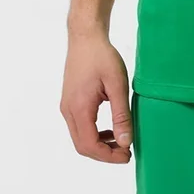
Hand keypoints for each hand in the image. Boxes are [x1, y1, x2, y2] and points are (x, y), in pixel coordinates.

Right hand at [60, 30, 132, 163]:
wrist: (85, 37)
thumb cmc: (102, 57)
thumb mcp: (117, 84)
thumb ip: (121, 114)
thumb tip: (125, 142)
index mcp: (79, 108)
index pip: (90, 145)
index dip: (108, 156)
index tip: (127, 155)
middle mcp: (68, 111)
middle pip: (83, 145)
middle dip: (104, 153)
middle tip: (126, 152)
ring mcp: (67, 106)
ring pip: (80, 137)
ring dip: (99, 144)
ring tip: (120, 141)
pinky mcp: (69, 101)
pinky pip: (79, 126)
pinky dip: (94, 133)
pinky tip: (110, 128)